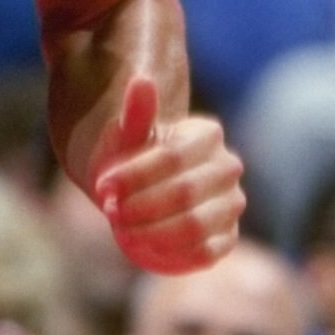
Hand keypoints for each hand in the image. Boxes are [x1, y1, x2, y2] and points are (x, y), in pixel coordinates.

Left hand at [87, 77, 244, 275]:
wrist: (146, 195)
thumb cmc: (135, 163)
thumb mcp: (129, 139)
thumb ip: (136, 114)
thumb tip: (142, 80)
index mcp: (208, 135)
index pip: (171, 157)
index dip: (133, 175)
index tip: (101, 187)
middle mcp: (228, 168)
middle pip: (182, 192)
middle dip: (139, 205)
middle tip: (110, 211)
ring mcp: (232, 204)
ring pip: (194, 224)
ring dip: (150, 231)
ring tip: (122, 230)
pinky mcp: (228, 238)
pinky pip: (204, 252)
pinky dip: (169, 253)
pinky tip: (142, 244)